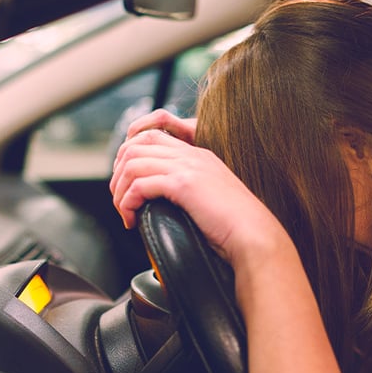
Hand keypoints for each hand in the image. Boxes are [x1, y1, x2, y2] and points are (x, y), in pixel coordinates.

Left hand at [110, 113, 288, 267]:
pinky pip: (140, 185)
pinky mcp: (184, 185)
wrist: (254, 234)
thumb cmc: (235, 226)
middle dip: (118, 173)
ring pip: (133, 163)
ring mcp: (188, 167)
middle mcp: (191, 155)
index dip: (128, 158)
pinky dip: (128, 202)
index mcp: (198, 155)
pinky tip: (132, 220)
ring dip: (120, 190)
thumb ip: (189, 191)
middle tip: (119, 200)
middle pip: (135, 146)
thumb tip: (160, 203)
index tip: (126, 186)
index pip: (151, 138)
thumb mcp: (210, 198)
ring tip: (124, 212)